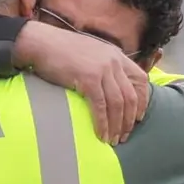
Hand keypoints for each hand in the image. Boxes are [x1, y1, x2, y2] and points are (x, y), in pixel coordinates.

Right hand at [13, 21, 148, 144]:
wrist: (40, 43)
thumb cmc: (58, 50)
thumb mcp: (88, 53)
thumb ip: (100, 66)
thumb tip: (104, 86)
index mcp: (115, 55)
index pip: (140, 79)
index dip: (143, 101)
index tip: (138, 118)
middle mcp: (113, 61)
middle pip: (131, 96)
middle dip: (129, 120)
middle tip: (123, 136)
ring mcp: (102, 70)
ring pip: (118, 104)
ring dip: (116, 125)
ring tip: (112, 140)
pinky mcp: (89, 79)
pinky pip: (101, 106)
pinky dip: (102, 123)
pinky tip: (100, 134)